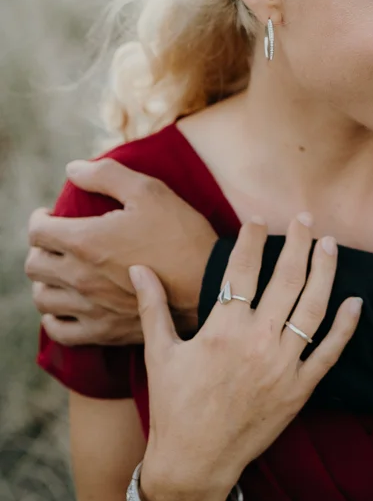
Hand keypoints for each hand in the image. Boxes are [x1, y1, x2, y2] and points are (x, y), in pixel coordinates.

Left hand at [26, 158, 217, 344]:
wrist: (209, 284)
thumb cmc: (181, 234)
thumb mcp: (149, 191)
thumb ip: (106, 175)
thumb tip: (73, 169)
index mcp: (86, 240)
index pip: (37, 231)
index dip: (41, 218)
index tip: (52, 215)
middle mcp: (79, 276)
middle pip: (34, 264)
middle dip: (41, 248)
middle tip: (58, 241)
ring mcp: (89, 307)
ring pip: (42, 298)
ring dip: (46, 282)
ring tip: (62, 271)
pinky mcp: (103, 330)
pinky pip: (59, 331)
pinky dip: (54, 318)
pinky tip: (67, 305)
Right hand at [133, 216, 362, 500]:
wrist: (195, 463)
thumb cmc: (174, 408)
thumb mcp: (160, 353)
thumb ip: (153, 307)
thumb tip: (138, 268)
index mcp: (222, 329)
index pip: (242, 269)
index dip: (251, 240)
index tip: (258, 219)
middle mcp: (257, 341)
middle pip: (286, 279)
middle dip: (298, 244)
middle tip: (305, 219)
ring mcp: (283, 365)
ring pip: (313, 307)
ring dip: (325, 272)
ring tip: (330, 246)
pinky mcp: (300, 389)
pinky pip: (329, 352)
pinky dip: (345, 327)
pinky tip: (356, 302)